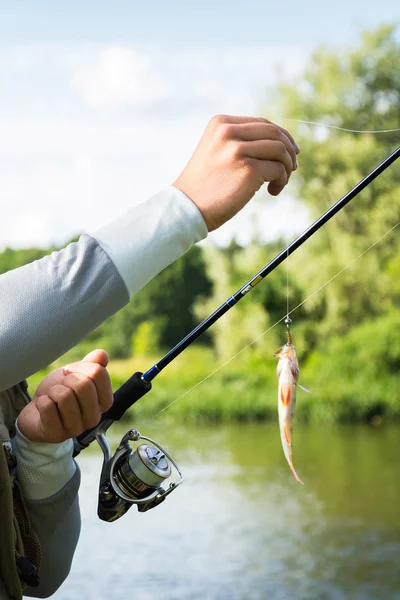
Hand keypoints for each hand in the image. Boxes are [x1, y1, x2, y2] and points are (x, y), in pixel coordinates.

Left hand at [18, 349, 112, 442]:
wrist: (38, 411)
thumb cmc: (61, 391)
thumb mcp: (76, 374)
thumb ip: (91, 364)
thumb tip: (102, 355)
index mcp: (105, 401)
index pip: (98, 373)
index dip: (80, 367)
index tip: (71, 374)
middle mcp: (94, 417)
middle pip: (84, 384)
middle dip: (66, 380)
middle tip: (62, 387)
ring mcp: (77, 428)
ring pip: (65, 396)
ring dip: (53, 391)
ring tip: (53, 398)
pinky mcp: (57, 434)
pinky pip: (48, 406)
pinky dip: (42, 401)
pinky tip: (45, 407)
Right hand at [173, 114, 299, 230]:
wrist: (186, 208)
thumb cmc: (203, 186)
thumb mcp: (215, 152)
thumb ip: (239, 142)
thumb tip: (278, 142)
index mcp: (221, 123)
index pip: (262, 123)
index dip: (281, 136)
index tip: (290, 151)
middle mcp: (229, 132)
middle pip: (275, 133)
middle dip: (289, 150)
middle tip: (292, 167)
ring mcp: (238, 150)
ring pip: (280, 150)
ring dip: (287, 167)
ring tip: (278, 182)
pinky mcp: (248, 169)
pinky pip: (278, 170)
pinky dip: (281, 181)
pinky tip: (272, 191)